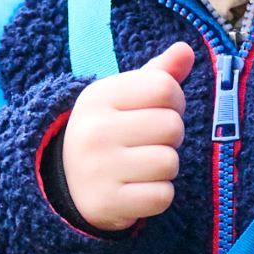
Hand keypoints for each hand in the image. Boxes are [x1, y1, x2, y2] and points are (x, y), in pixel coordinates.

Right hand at [61, 43, 194, 232]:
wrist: (67, 182)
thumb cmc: (109, 131)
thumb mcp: (124, 98)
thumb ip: (158, 73)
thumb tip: (186, 50)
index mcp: (98, 96)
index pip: (164, 87)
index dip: (174, 100)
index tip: (157, 110)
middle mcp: (94, 130)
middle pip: (172, 125)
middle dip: (171, 136)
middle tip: (149, 142)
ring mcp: (98, 169)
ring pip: (169, 162)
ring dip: (165, 167)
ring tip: (143, 165)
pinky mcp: (107, 203)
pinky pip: (161, 196)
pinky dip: (158, 194)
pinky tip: (138, 188)